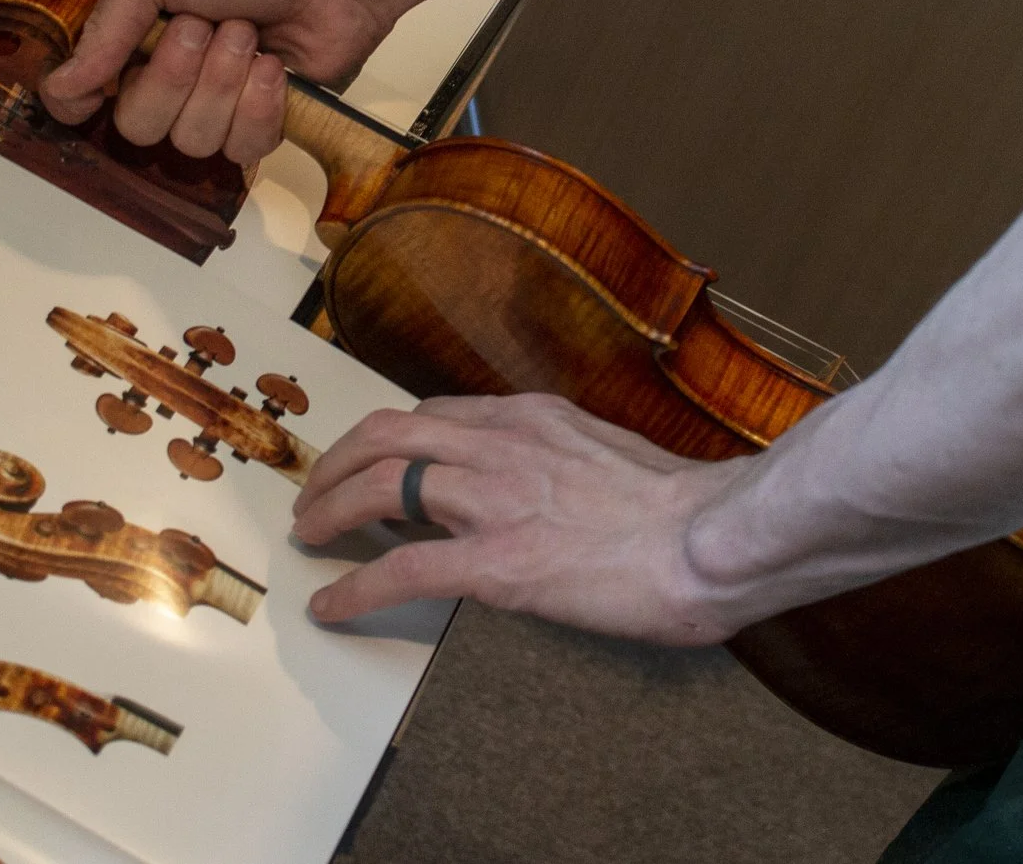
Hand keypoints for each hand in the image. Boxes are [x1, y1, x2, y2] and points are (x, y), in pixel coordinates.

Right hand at [38, 0, 392, 162]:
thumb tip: (57, 90)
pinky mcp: (263, 124)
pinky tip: (274, 66)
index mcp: (132, 38)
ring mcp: (216, 106)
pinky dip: (259, 105)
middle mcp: (167, 79)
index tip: (96, 90)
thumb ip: (105, 28)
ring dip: (222, 82)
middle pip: (138, 126)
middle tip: (205, 24)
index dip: (81, 104)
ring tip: (249, 34)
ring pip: (192, 141)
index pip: (82, 99)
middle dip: (174, 74)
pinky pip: (241, 149)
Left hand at [289, 393, 749, 643]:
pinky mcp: (496, 563)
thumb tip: (550, 488)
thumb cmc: (685, 509)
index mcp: (533, 418)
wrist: (712, 538)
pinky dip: (354, 588)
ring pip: (380, 485)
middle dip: (340, 462)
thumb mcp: (614, 456)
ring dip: (332, 510)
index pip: (436, 415)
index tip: (372, 463)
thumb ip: (567, 461)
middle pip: (388, 435)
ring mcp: (494, 500)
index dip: (390, 441)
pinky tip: (331, 607)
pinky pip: (401, 569)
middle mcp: (502, 444)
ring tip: (310, 535)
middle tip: (317, 494)